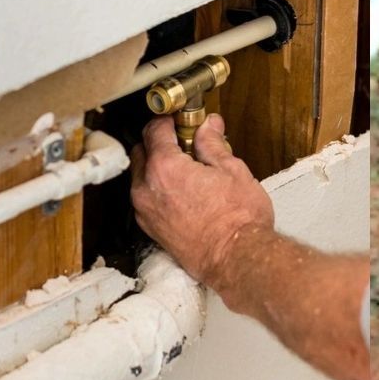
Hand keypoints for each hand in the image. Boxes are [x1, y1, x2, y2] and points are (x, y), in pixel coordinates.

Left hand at [130, 114, 273, 291]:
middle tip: (186, 142)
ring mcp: (145, 211)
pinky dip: (157, 188)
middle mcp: (147, 188)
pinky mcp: (150, 229)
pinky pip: (146, 198)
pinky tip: (183, 191)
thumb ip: (213, 144)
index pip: (154, 130)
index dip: (169, 120)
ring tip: (188, 169)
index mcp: (164, 168)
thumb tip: (208, 127)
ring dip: (157, 166)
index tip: (182, 120)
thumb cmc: (238, 219)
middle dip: (159, 142)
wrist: (236, 259)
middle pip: (141, 150)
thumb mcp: (232, 170)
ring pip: (140, 175)